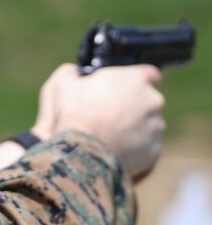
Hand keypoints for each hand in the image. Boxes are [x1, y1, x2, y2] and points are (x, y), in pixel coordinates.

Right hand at [33, 63, 164, 180]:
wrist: (83, 151)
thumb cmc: (75, 114)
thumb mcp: (66, 84)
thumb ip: (76, 73)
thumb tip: (75, 73)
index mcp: (138, 78)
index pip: (149, 74)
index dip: (134, 82)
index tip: (122, 90)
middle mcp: (153, 100)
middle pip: (148, 100)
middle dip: (133, 107)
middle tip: (110, 115)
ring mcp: (156, 126)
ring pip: (149, 125)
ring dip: (134, 128)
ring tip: (110, 136)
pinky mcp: (154, 149)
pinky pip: (147, 147)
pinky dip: (135, 149)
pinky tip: (115, 150)